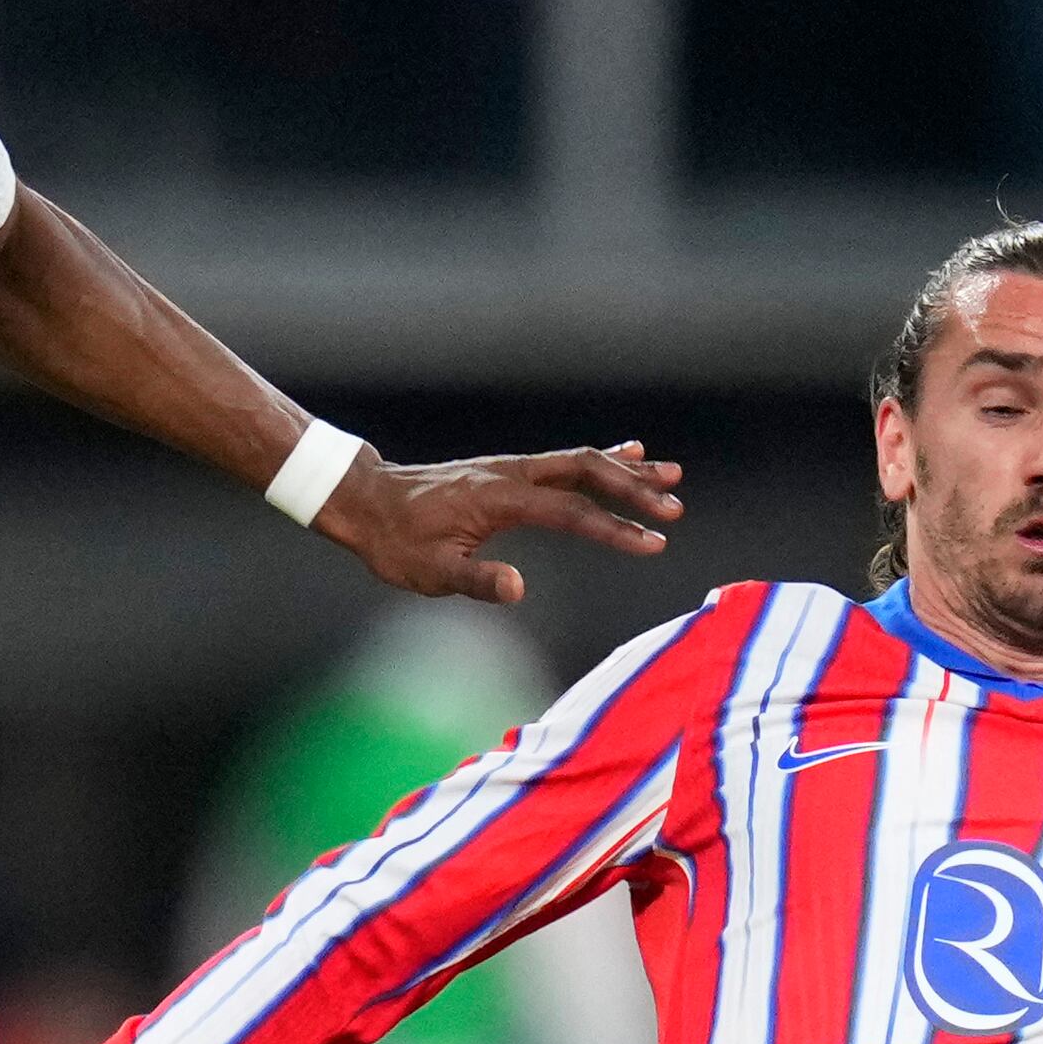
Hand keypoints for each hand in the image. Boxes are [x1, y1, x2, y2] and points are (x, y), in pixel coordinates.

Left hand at [318, 442, 682, 605]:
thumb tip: (519, 589)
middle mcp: (511, 474)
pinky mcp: (508, 471)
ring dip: (626, 470)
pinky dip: (601, 459)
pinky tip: (630, 454)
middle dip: (634, 491)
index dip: (615, 529)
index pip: (571, 512)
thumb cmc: (396, 543)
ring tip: (672, 476)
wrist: (367, 503)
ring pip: (580, 461)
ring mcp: (511, 468)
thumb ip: (476, 581)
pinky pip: (565, 461)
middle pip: (587, 473)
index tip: (654, 543)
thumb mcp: (429, 573)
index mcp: (498, 498)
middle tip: (675, 509)